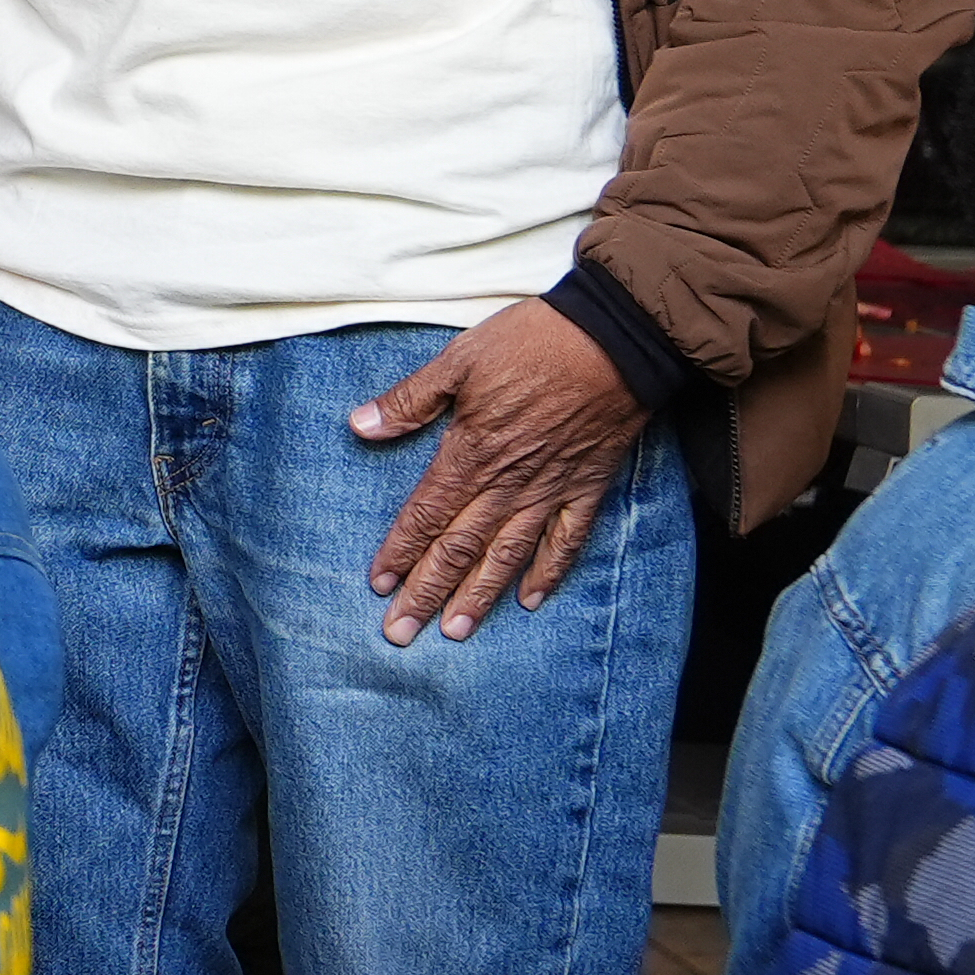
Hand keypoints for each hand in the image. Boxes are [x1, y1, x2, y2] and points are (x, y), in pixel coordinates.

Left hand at [354, 298, 653, 645]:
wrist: (614, 340)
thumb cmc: (531, 343)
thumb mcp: (458, 360)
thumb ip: (410, 400)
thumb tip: (360, 426)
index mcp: (471, 453)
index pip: (426, 516)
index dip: (400, 553)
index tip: (378, 586)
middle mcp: (509, 482)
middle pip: (460, 548)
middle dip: (428, 592)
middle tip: (402, 633)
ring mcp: (551, 488)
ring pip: (508, 555)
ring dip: (480, 596)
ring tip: (457, 632)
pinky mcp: (589, 486)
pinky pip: (567, 540)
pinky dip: (550, 573)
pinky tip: (531, 601)